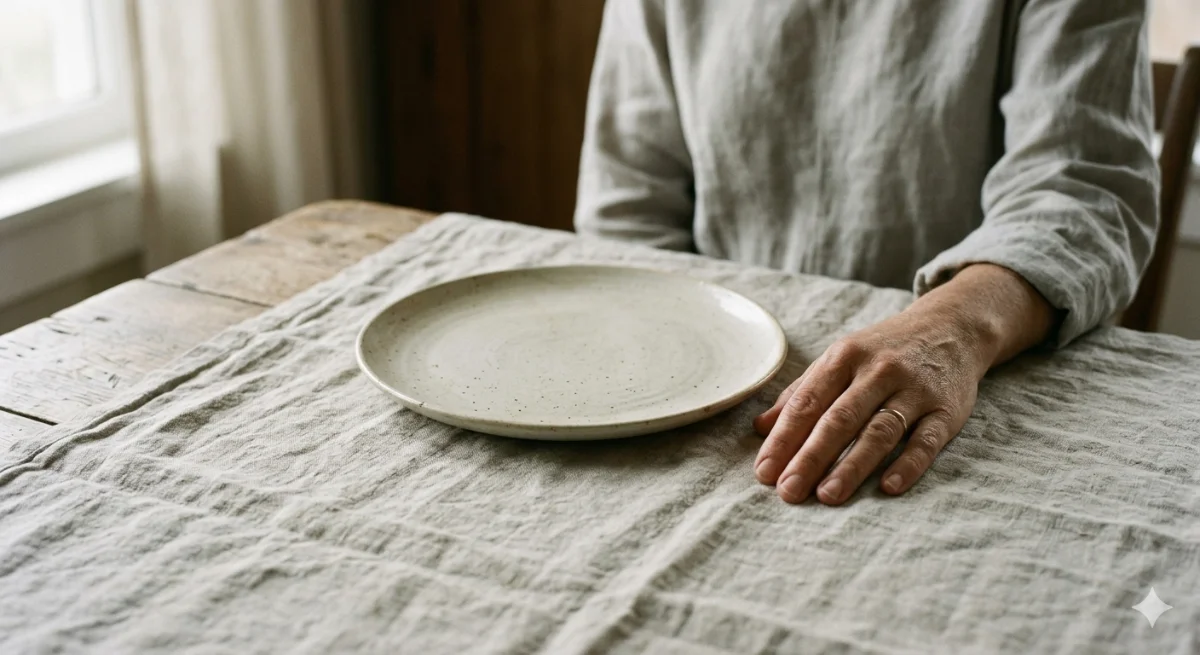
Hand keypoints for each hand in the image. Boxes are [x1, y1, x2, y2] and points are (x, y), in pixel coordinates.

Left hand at [751, 264, 1055, 504]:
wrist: (952, 328)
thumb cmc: (883, 351)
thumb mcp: (839, 359)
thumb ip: (801, 393)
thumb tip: (760, 428)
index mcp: (844, 356)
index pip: (808, 402)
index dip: (784, 438)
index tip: (765, 471)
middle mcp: (878, 371)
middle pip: (839, 419)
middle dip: (810, 457)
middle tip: (787, 491)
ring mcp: (914, 390)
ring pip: (879, 431)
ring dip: (852, 465)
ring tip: (827, 495)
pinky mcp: (946, 410)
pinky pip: (927, 440)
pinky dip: (909, 464)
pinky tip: (889, 487)